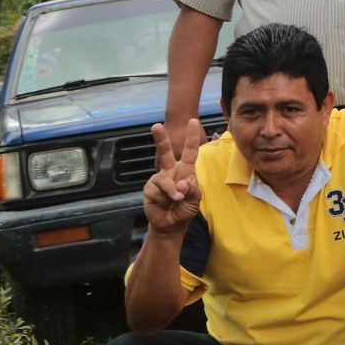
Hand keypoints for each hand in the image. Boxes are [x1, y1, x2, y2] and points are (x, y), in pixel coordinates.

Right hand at [141, 118, 203, 233]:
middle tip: (156, 126)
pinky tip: (164, 204)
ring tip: (176, 201)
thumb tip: (181, 183)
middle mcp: (170, 170)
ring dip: (172, 193)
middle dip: (160, 139)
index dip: (192, 137)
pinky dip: (164, 199)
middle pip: (164, 152)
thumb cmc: (185, 207)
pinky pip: (157, 191)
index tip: (193, 121)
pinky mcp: (149, 188)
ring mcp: (159, 178)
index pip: (190, 151)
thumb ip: (192, 189)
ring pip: (165, 180)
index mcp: (185, 170)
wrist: (171, 223)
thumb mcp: (195, 199)